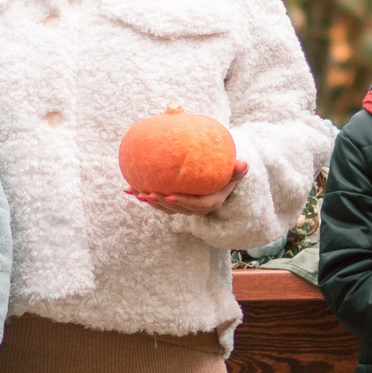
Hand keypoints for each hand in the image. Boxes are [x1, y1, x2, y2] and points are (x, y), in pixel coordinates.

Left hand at [128, 160, 247, 215]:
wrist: (220, 175)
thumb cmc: (227, 168)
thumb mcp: (234, 168)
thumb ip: (237, 168)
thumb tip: (243, 163)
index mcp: (212, 201)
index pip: (196, 205)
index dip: (182, 202)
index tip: (169, 196)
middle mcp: (198, 208)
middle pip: (177, 209)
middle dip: (160, 203)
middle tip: (147, 193)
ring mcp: (185, 207)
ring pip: (166, 208)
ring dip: (150, 202)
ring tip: (136, 192)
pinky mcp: (175, 203)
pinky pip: (159, 202)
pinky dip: (145, 196)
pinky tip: (128, 187)